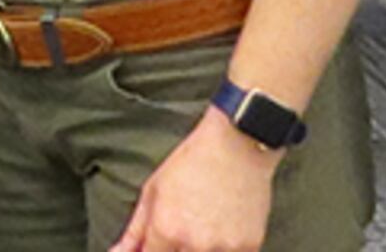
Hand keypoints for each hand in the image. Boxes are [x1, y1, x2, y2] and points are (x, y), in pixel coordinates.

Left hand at [106, 110, 275, 251]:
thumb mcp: (153, 191)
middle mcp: (195, 244)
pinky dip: (223, 249)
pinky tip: (220, 229)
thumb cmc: (193, 162)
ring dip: (198, 250)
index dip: (151, 251)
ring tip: (202, 226)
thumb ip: (135, 230)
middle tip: (181, 229)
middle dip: (174, 249)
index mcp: (166, 230)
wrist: (236, 145)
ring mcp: (224, 248)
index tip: (155, 244)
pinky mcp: (250, 246)